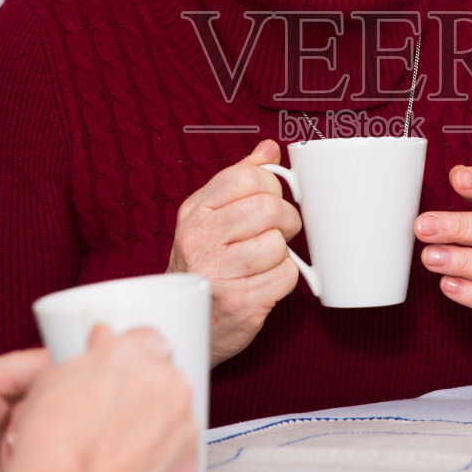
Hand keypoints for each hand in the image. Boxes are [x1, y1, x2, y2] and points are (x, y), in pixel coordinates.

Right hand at [0, 325, 197, 471]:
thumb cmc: (53, 440)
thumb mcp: (54, 380)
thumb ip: (90, 355)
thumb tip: (104, 340)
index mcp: (135, 353)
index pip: (150, 340)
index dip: (136, 358)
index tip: (123, 375)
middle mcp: (169, 381)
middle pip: (168, 378)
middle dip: (148, 392)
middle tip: (117, 418)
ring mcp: (185, 422)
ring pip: (177, 415)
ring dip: (158, 426)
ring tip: (122, 451)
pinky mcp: (192, 460)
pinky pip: (180, 451)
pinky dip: (163, 459)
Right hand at [168, 140, 301, 364]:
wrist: (184, 323)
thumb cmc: (205, 265)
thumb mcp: (211, 217)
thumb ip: (240, 179)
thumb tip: (269, 149)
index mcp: (195, 212)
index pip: (248, 177)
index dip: (271, 187)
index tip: (269, 201)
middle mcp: (200, 239)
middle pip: (269, 208)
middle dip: (285, 220)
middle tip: (278, 232)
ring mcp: (218, 273)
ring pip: (279, 243)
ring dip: (281, 253)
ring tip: (263, 261)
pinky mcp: (240, 302)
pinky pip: (286, 275)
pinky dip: (283, 279)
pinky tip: (263, 282)